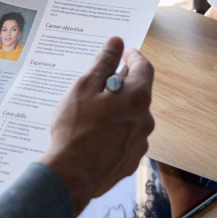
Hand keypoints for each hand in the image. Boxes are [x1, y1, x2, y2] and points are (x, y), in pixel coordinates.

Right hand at [40, 37, 154, 214]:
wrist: (71, 175)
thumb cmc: (76, 129)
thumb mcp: (85, 87)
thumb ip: (103, 63)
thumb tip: (116, 42)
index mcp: (137, 98)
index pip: (143, 68)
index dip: (133, 56)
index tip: (123, 52)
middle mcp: (145, 120)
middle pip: (138, 93)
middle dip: (123, 84)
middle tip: (102, 80)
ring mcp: (140, 143)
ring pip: (132, 117)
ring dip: (119, 109)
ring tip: (94, 111)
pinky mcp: (130, 160)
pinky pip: (126, 138)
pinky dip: (116, 130)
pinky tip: (95, 134)